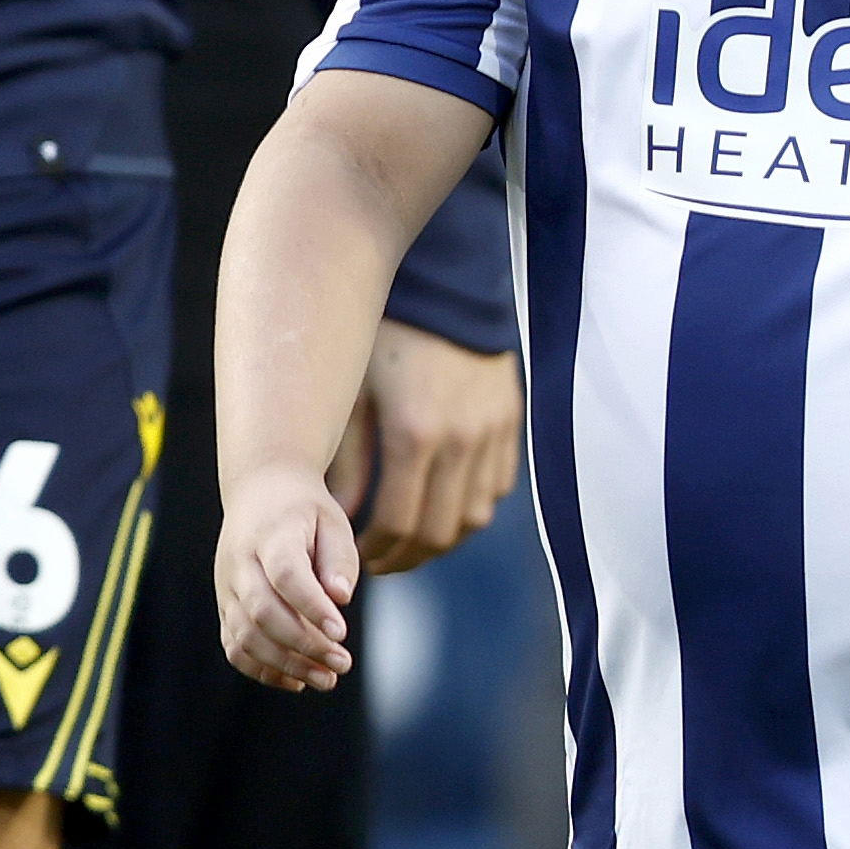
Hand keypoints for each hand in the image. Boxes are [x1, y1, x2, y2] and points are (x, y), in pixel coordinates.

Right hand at [216, 460, 362, 690]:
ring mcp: (226, 587)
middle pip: (263, 612)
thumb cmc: (305, 512)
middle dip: (304, 645)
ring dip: (285, 664)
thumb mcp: (332, 522)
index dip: (312, 607)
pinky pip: (234, 645)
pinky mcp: (224, 606)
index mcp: (270, 535)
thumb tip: (340, 598)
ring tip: (326, 679)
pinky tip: (296, 682)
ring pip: (245, 635)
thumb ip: (339, 559)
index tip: (342, 634)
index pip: (286, 576)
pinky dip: (262, 668)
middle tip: (342, 663)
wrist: (259, 494)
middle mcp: (239, 563)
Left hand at [336, 326, 523, 573]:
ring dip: (441, 540)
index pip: (399, 522)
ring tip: (410, 541)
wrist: (444, 286)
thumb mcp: (352, 394)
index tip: (354, 558)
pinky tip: (442, 506)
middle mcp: (462, 440)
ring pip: (474, 517)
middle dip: (406, 557)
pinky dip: (470, 509)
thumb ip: (348, 462)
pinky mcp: (510, 423)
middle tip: (379, 562)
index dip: (374, 550)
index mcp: (416, 433)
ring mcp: (493, 433)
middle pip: (439, 531)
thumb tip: (340, 518)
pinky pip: (498, 487)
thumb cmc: (384, 336)